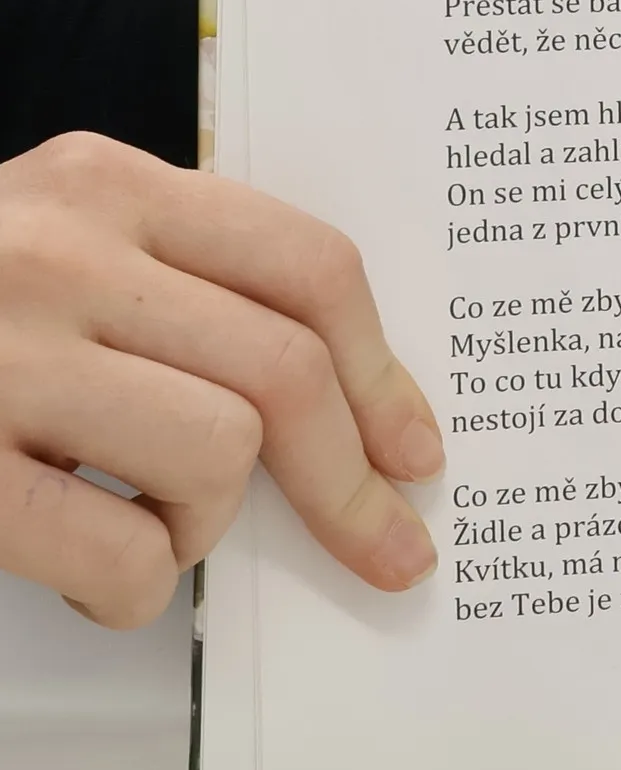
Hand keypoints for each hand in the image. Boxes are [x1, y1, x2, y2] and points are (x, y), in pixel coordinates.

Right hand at [0, 133, 441, 629]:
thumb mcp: (62, 246)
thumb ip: (182, 288)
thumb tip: (353, 416)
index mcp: (102, 182)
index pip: (307, 266)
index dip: (387, 374)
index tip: (418, 452)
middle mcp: (53, 248)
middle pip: (286, 371)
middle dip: (351, 484)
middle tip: (386, 549)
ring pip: (219, 452)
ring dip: (208, 523)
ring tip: (152, 526)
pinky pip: (120, 549)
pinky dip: (137, 587)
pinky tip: (102, 574)